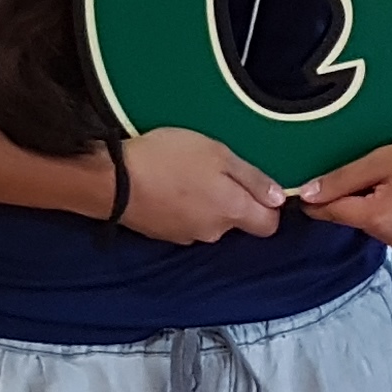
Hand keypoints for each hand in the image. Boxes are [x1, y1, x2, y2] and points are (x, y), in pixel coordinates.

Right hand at [114, 128, 286, 244]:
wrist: (112, 180)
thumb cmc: (168, 159)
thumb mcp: (218, 154)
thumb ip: (252, 178)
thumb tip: (279, 199)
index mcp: (232, 211)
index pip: (269, 226)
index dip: (268, 206)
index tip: (256, 185)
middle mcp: (214, 232)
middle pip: (238, 222)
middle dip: (232, 200)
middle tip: (212, 170)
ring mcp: (187, 236)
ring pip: (210, 221)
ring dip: (204, 202)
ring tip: (184, 175)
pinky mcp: (164, 235)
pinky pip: (185, 222)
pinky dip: (182, 208)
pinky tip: (167, 187)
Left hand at [298, 114, 391, 261]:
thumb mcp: (384, 158)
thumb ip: (342, 179)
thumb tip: (306, 194)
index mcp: (379, 218)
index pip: (332, 213)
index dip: (318, 201)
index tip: (306, 194)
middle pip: (361, 220)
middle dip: (360, 201)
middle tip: (380, 174)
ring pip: (384, 229)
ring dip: (384, 212)